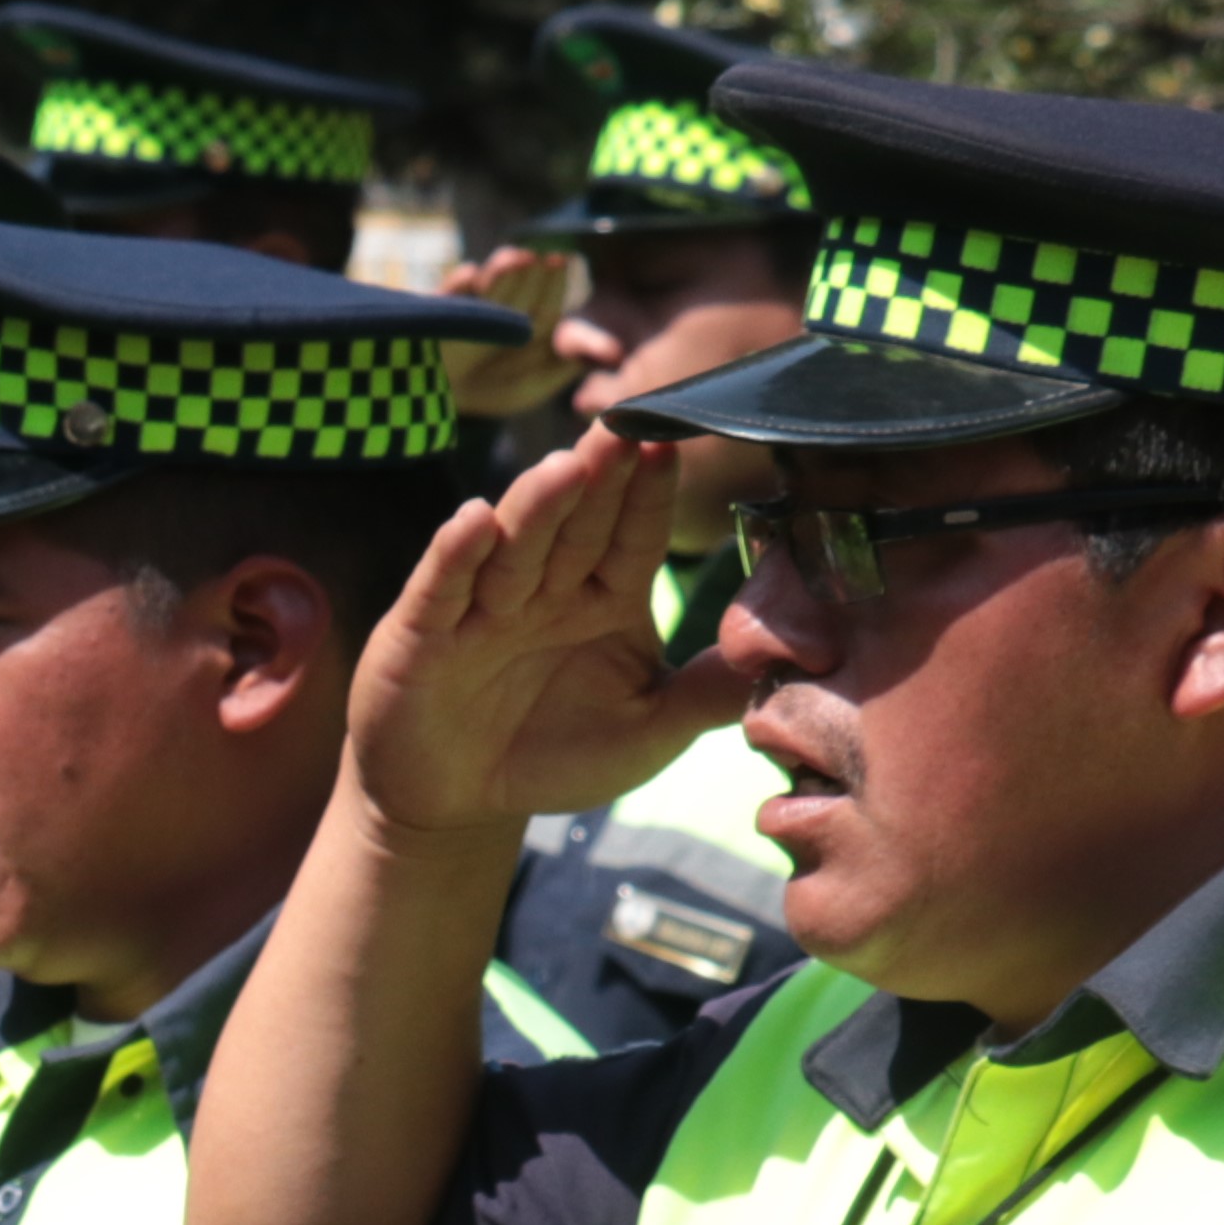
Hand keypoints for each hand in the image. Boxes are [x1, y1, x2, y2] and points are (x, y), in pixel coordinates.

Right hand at [350, 424, 747, 838]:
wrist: (455, 800)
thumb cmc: (553, 754)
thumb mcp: (648, 732)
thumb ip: (708, 693)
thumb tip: (799, 653)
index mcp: (604, 599)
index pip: (633, 536)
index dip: (650, 494)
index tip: (674, 444)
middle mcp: (545, 588)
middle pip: (577, 524)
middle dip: (601, 476)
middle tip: (627, 424)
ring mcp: (482, 605)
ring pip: (515, 545)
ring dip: (538, 506)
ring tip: (567, 466)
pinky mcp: (423, 631)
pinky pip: (443, 588)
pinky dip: (456, 555)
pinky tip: (474, 521)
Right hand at [434, 245, 578, 420]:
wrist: (447, 398)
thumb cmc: (495, 389)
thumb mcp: (530, 386)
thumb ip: (562, 369)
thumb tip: (610, 355)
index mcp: (535, 321)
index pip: (548, 302)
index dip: (554, 283)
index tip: (560, 263)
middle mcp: (508, 305)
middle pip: (521, 287)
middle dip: (527, 274)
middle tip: (534, 258)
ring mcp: (475, 305)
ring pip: (489, 284)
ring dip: (501, 271)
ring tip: (512, 258)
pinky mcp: (440, 308)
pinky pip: (450, 294)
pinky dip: (458, 285)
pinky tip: (468, 275)